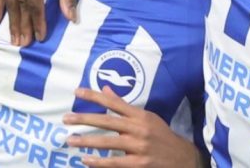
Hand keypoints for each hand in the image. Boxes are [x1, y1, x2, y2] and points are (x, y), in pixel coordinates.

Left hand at [63, 87, 205, 167]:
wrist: (183, 158)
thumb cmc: (162, 136)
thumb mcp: (146, 118)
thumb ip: (124, 106)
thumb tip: (106, 89)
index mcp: (140, 115)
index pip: (114, 102)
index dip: (95, 96)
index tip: (77, 92)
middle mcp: (139, 129)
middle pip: (107, 121)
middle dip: (84, 119)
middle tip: (65, 119)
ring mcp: (140, 147)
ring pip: (108, 143)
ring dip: (86, 141)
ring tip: (70, 140)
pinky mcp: (140, 164)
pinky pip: (115, 163)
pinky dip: (99, 162)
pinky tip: (86, 160)